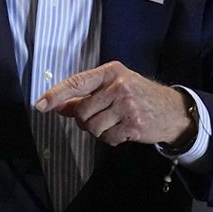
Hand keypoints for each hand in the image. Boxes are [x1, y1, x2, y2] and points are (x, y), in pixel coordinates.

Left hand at [35, 61, 194, 146]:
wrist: (172, 110)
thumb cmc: (138, 96)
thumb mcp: (113, 87)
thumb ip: (85, 96)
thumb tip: (57, 106)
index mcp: (110, 72)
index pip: (76, 82)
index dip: (55, 94)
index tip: (40, 104)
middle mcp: (118, 86)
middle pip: (82, 111)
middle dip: (84, 120)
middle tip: (99, 117)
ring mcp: (127, 105)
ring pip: (92, 127)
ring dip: (98, 131)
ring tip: (113, 123)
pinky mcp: (134, 124)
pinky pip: (107, 139)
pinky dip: (111, 139)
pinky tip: (123, 131)